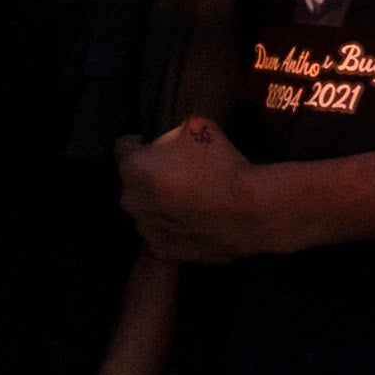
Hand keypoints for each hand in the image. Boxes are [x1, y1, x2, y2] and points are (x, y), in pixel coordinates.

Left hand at [117, 115, 309, 264]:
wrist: (250, 210)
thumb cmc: (223, 164)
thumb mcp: (196, 124)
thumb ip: (172, 131)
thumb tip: (170, 137)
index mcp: (132, 167)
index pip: (124, 148)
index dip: (139, 143)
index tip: (153, 146)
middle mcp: (130, 199)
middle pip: (133, 181)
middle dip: (149, 176)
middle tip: (178, 174)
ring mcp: (144, 228)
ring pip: (145, 209)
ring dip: (159, 203)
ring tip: (188, 200)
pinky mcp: (160, 250)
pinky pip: (159, 233)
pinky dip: (171, 227)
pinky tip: (192, 221)